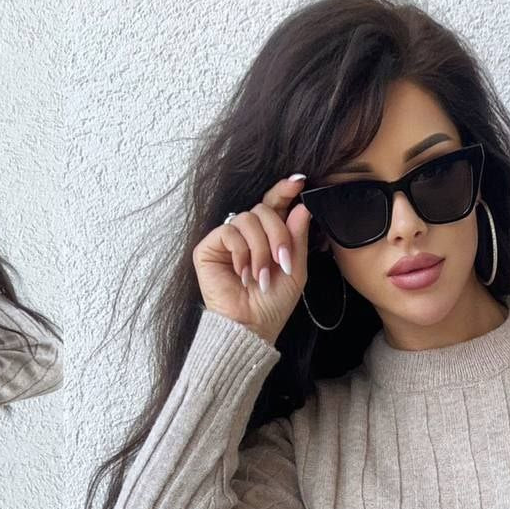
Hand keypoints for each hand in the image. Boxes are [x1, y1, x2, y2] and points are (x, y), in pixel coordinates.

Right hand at [192, 174, 310, 344]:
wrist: (250, 326)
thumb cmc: (271, 305)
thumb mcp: (294, 270)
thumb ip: (297, 238)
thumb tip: (301, 206)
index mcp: (267, 236)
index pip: (274, 204)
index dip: (284, 190)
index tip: (298, 182)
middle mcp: (247, 235)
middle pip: (264, 209)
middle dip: (278, 234)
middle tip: (281, 261)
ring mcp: (227, 240)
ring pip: (248, 218)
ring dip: (260, 248)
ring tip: (259, 275)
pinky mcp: (208, 248)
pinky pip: (229, 231)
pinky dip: (241, 252)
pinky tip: (242, 272)